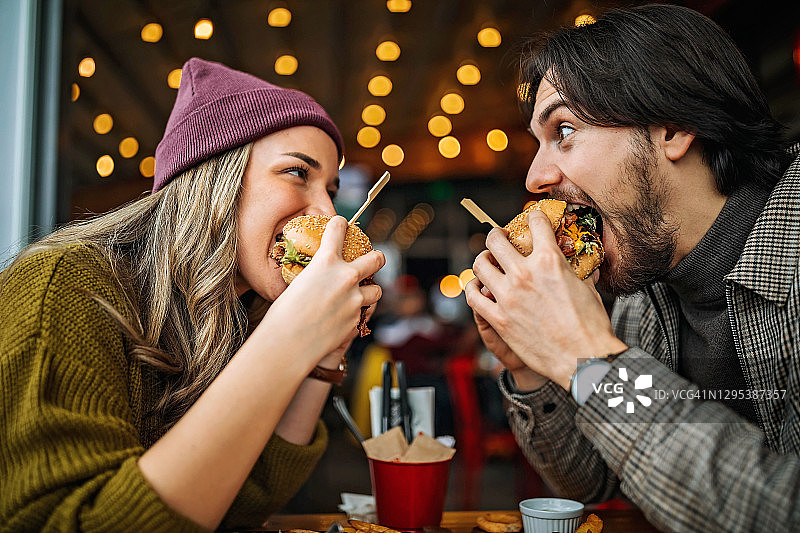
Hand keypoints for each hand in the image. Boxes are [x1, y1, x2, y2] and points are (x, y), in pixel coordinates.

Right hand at [259, 216, 384, 372]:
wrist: (289, 344)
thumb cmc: (283, 315)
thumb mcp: (298, 284)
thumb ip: (315, 276)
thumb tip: (319, 278)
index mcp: (326, 262)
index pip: (337, 230)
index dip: (340, 225)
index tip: (342, 224)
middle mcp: (345, 277)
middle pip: (375, 259)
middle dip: (377, 258)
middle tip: (375, 259)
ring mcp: (355, 300)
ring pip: (377, 290)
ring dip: (369, 291)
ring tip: (360, 295)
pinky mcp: (356, 320)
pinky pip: (363, 313)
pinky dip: (357, 314)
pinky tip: (344, 318)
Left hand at [465, 210, 625, 389]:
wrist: (583, 359)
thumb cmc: (591, 326)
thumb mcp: (587, 288)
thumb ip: (576, 271)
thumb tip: (580, 263)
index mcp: (549, 260)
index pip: (535, 223)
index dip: (533, 216)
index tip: (532, 218)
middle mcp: (525, 273)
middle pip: (495, 240)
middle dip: (497, 234)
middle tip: (500, 237)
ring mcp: (508, 296)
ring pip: (480, 265)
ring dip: (482, 259)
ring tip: (487, 261)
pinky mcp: (498, 319)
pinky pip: (473, 296)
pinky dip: (473, 288)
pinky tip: (478, 287)